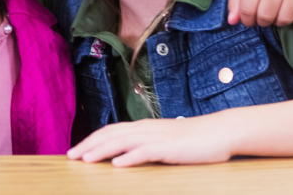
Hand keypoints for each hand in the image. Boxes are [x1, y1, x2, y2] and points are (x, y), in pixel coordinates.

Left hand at [68, 116, 234, 165]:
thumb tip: (127, 154)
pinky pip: (146, 152)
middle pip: (110, 135)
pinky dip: (130, 157)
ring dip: (102, 151)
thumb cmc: (194, 139)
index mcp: (143, 127)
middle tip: (70, 156)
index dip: (91, 139)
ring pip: (123, 142)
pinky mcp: (170, 148)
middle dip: (89, 145)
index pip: (110, 131)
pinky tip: (118, 165)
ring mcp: (158, 137)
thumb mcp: (165, 140)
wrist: (221, 131)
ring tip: (86, 160)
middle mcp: (146, 129)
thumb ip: (146, 145)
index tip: (75, 150)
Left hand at [229, 0, 292, 25]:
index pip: (247, 7)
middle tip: (262, 17)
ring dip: (278, 22)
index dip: (246, 19)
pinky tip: (291, 12)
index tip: (248, 20)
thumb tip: (231, 21)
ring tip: (276, 14)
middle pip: (266, 15)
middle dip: (261, 22)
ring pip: (285, 19)